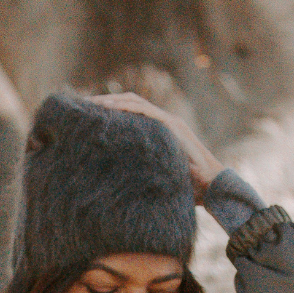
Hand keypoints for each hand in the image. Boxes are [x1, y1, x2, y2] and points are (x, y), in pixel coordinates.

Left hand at [85, 91, 223, 198]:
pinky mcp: (173, 126)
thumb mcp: (155, 179)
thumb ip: (140, 172)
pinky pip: (146, 112)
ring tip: (90, 105)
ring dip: (111, 101)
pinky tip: (109, 109)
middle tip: (81, 106)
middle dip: (105, 103)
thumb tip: (113, 183)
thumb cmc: (186, 191)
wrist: (212, 188)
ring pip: (134, 103)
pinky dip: (126, 108)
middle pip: (128, 104)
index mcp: (157, 132)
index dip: (108, 112)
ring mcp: (168, 122)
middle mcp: (162, 122)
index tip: (86, 117)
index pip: (129, 114)